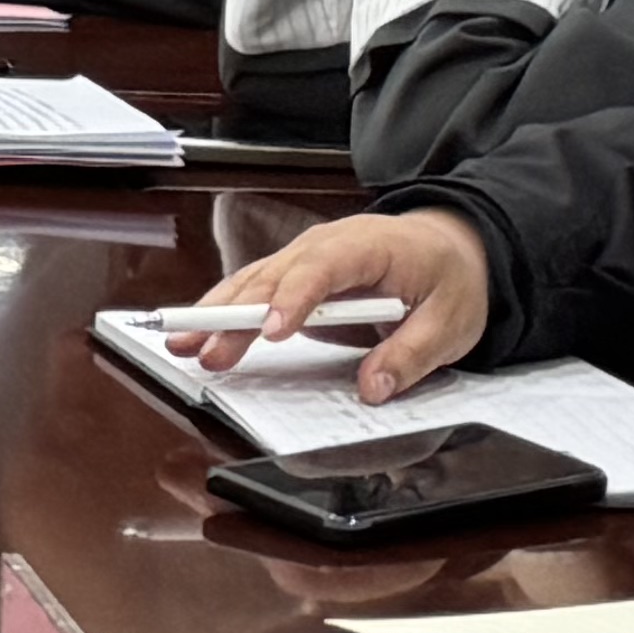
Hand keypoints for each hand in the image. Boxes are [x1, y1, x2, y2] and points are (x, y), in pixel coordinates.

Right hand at [185, 209, 487, 399]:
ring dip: (216, 312)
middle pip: (273, 276)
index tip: (272, 332)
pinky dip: (224, 310)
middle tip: (204, 349)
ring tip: (183, 342)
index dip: (294, 300)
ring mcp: (305, 257)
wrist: (448, 246)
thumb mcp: (451, 322)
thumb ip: (412, 355)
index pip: (323, 269)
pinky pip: (254, 289)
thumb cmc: (449, 279)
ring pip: (253, 281)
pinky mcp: (294, 275)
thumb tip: (373, 388)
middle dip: (235, 314)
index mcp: (369, 246)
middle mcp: (326, 244)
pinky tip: (198, 332)